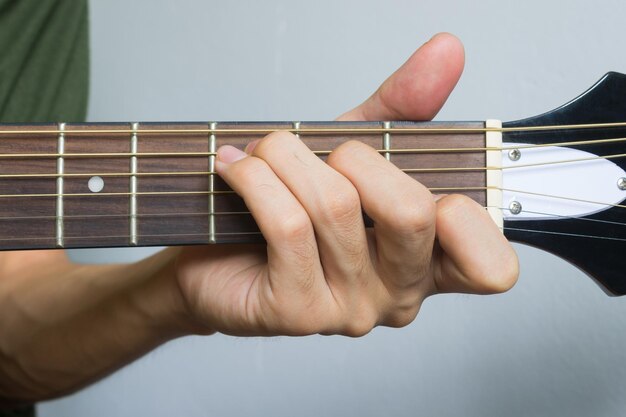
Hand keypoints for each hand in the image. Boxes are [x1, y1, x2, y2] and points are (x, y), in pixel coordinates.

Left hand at [174, 33, 517, 336]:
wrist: (214, 250)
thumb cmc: (295, 202)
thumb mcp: (354, 150)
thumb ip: (404, 107)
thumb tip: (446, 51)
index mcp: (428, 262)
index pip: (491, 269)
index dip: (473, 222)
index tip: (432, 191)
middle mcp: (397, 294)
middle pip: (412, 213)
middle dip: (355, 156)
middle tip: (324, 153)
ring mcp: (348, 311)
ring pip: (336, 208)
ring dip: (288, 155)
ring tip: (266, 150)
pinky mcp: (297, 313)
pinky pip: (288, 226)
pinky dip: (256, 177)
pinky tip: (236, 167)